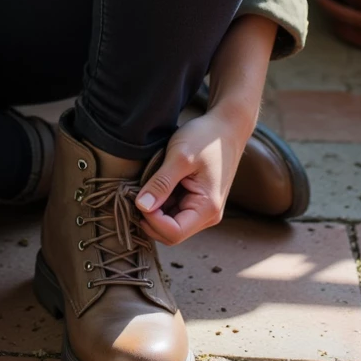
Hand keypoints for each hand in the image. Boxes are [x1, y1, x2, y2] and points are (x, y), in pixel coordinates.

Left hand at [133, 106, 250, 244]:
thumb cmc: (205, 138)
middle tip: (135, 193)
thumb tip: (141, 206)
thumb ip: (161, 183)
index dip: (152, 220)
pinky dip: (159, 202)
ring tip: (144, 186)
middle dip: (149, 218)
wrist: (226, 127)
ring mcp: (201, 209)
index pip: (173, 233)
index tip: (138, 197)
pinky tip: (153, 184)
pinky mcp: (195, 201)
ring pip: (169, 223)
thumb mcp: (180, 157)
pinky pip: (173, 210)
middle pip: (170, 233)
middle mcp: (206, 216)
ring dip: (153, 210)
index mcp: (206, 209)